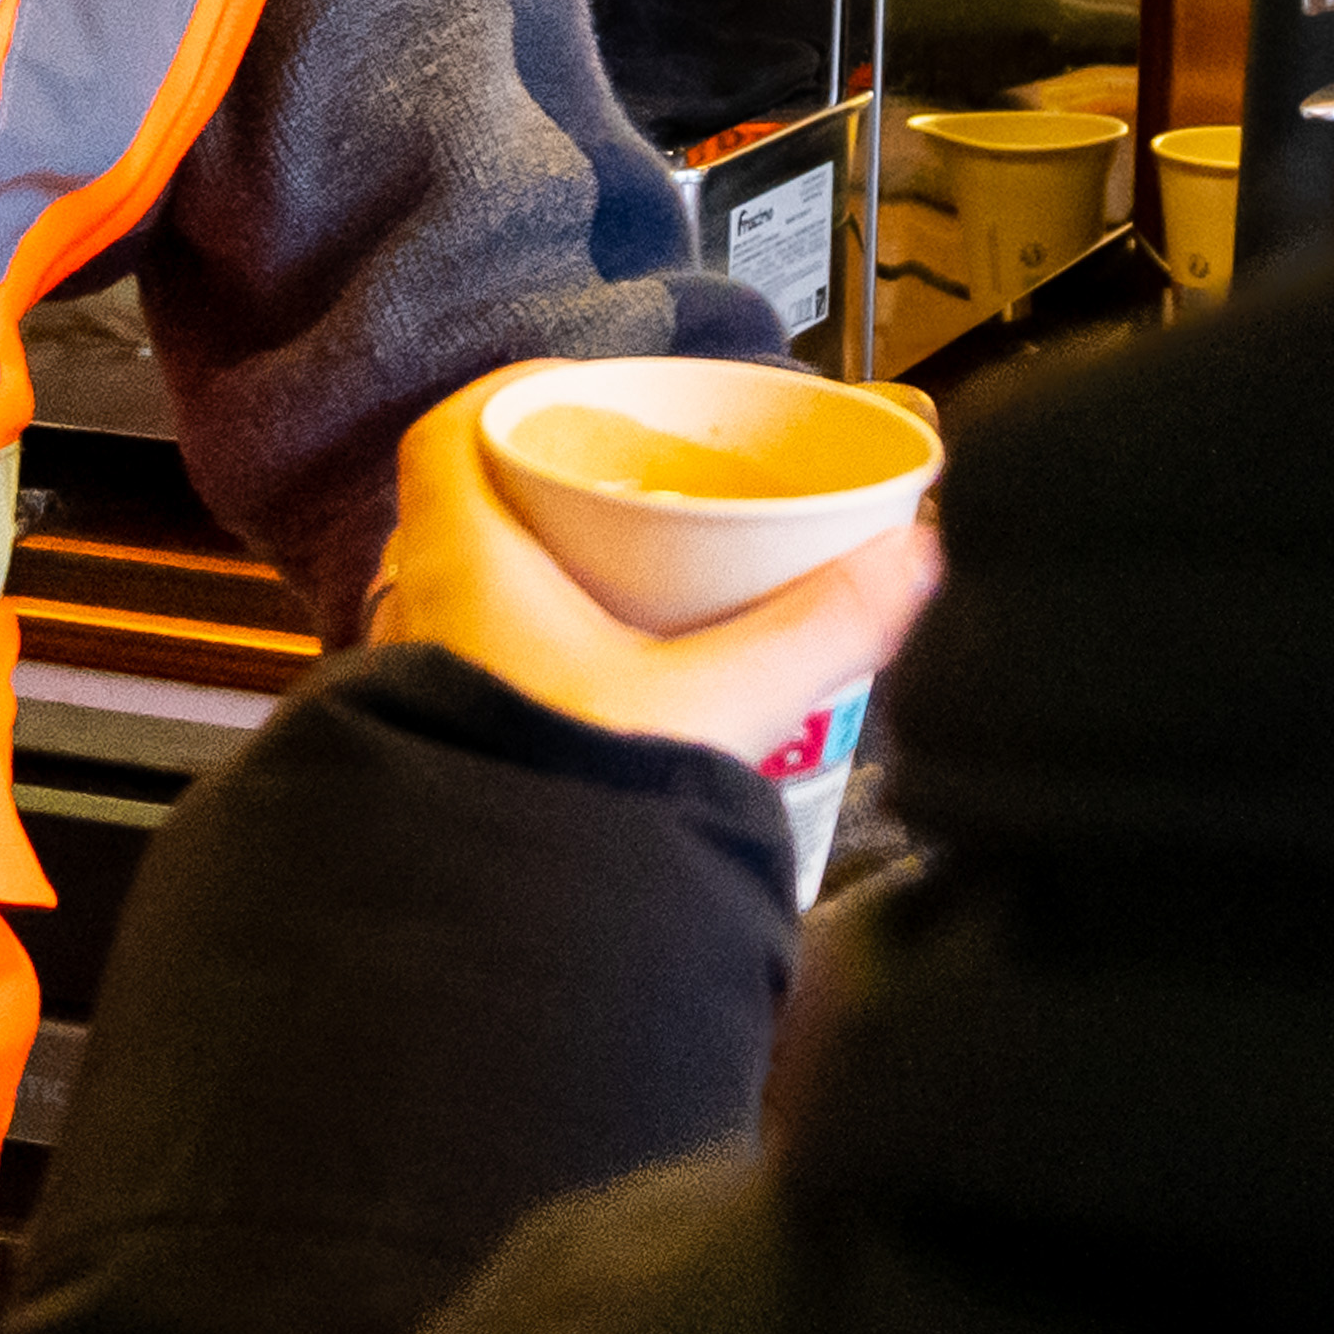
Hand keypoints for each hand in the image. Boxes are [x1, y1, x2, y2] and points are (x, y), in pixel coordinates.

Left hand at [363, 371, 942, 767]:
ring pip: (472, 602)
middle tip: (632, 497)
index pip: (449, 434)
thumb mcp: (716, 700)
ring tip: (633, 594)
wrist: (495, 943)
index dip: (510, 395)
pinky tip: (608, 692)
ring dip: (542, 588)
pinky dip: (535, 666)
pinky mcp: (446, 759)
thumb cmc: (559, 813)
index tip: (578, 390)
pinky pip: (482, 678)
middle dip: (553, 497)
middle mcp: (424, 621)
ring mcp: (425, 694)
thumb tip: (910, 561)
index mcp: (467, 569)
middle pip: (470, 514)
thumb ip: (821, 627)